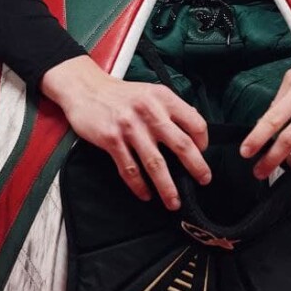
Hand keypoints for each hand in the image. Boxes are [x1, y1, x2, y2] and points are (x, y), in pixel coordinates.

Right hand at [41, 55, 209, 209]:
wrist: (86, 88)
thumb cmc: (122, 94)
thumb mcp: (152, 92)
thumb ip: (172, 109)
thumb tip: (194, 130)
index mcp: (164, 98)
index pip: (195, 123)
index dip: (203, 142)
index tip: (201, 153)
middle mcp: (149, 112)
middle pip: (181, 145)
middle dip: (196, 167)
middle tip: (203, 181)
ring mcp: (130, 127)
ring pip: (155, 164)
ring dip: (167, 187)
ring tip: (174, 201)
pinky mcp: (111, 139)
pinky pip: (129, 169)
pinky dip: (139, 185)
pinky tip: (146, 194)